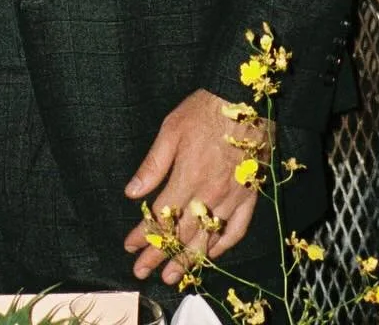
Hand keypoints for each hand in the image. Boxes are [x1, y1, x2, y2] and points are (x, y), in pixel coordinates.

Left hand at [122, 88, 266, 286]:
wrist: (244, 101)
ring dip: (187, 261)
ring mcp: (232, 199)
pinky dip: (223, 247)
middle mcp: (209, 195)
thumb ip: (153, 165)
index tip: (129, 247)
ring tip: (172, 277)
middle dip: (159, 255)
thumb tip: (132, 193)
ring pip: (207, 239)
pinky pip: (237, 231)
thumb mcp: (171, 130)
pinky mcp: (250, 197)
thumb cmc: (204, 111)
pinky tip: (210, 255)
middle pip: (181, 234)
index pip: (160, 216)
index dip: (143, 235)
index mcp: (188, 178)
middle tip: (143, 271)